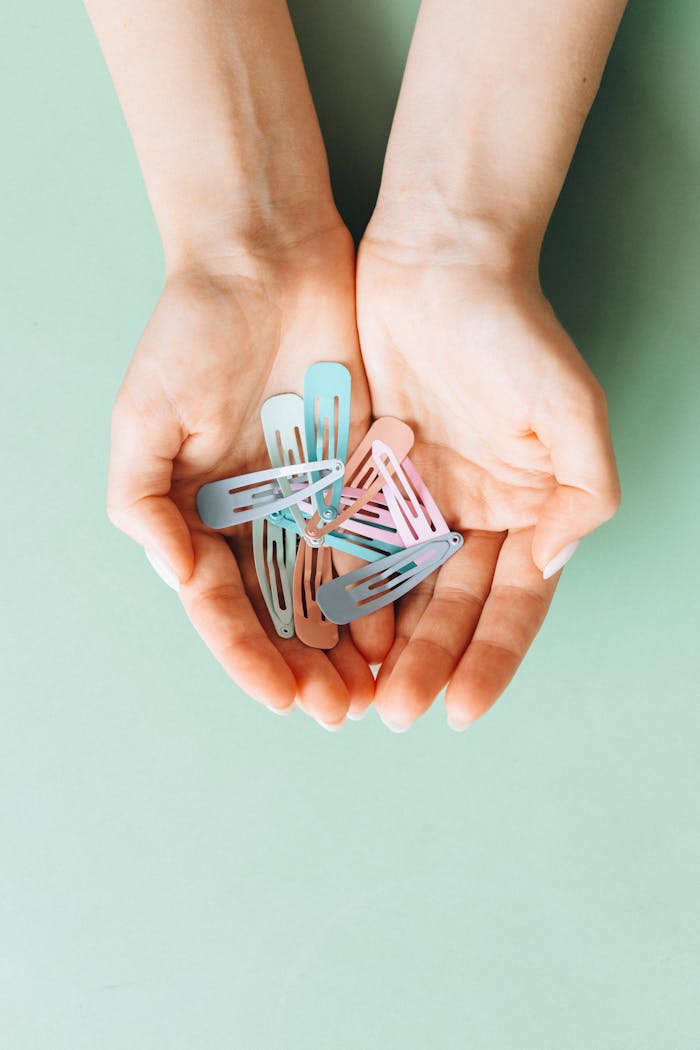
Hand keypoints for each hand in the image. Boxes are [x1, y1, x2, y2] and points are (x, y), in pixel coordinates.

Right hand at [107, 224, 377, 727]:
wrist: (265, 263)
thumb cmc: (191, 335)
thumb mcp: (143, 416)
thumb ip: (143, 500)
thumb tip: (176, 577)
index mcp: (201, 517)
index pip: (224, 605)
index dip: (249, 655)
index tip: (282, 696)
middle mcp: (257, 520)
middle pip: (282, 612)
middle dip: (308, 666)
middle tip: (339, 709)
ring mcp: (310, 499)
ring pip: (333, 589)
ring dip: (352, 643)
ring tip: (377, 688)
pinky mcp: (358, 472)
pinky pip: (375, 538)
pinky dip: (386, 585)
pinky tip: (405, 624)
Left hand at [356, 230, 620, 729]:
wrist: (437, 260)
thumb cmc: (512, 329)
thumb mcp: (569, 407)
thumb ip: (580, 490)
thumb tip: (552, 565)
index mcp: (523, 508)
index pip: (511, 603)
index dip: (492, 659)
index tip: (463, 711)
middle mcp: (468, 513)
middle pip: (446, 606)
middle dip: (424, 661)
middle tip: (393, 712)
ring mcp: (411, 498)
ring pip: (393, 587)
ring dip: (377, 641)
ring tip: (353, 690)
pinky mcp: (360, 475)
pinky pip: (347, 540)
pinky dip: (336, 586)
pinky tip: (318, 628)